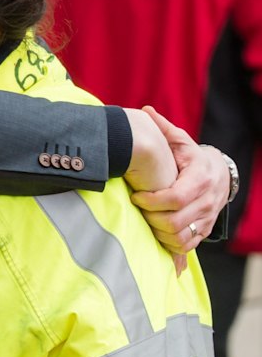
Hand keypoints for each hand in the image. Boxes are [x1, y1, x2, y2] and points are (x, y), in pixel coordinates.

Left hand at [129, 106, 229, 253]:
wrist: (219, 174)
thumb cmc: (193, 158)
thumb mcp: (181, 142)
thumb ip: (163, 128)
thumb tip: (145, 111)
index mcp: (200, 178)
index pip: (175, 197)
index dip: (152, 200)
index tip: (135, 196)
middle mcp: (206, 201)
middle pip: (174, 221)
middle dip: (150, 217)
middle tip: (137, 209)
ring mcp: (207, 218)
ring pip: (179, 237)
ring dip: (157, 232)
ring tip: (144, 219)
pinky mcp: (205, 230)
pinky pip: (186, 246)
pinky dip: (169, 243)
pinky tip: (156, 232)